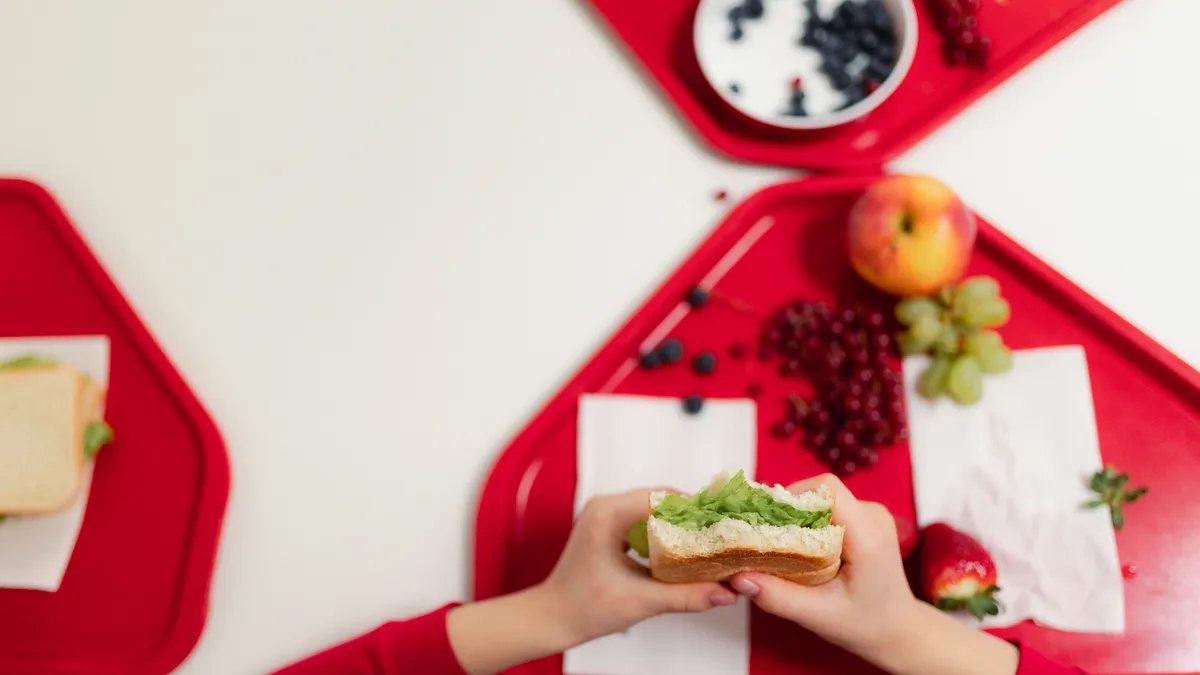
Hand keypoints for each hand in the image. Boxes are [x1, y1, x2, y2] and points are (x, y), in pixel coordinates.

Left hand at [448, 488, 736, 674]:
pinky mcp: (609, 525)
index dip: (696, 510)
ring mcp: (606, 513)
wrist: (554, 617)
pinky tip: (683, 549)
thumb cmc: (582, 607)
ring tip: (707, 542)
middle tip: (720, 535)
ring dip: (680, 523)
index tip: (721, 524)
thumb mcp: (641, 601)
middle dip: (692, 517)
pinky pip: (645, 518)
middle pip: (662, 499)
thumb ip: (686, 596)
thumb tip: (724, 592)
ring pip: (655, 507)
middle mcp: (605, 506)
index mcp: (608, 514)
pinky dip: (666, 530)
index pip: (663, 498)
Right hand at [729, 475, 1018, 674]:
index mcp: (868, 536)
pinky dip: (808, 521)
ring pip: (822, 497)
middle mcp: (874, 516)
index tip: (766, 521)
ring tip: (780, 544)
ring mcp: (872, 514)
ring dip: (797, 516)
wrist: (897, 629)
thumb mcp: (818, 616)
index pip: (828, 489)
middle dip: (788, 510)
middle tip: (765, 537)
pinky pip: (829, 506)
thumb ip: (779, 597)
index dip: (792, 496)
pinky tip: (798, 546)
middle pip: (821, 491)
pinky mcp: (865, 518)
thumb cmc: (864, 624)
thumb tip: (738, 578)